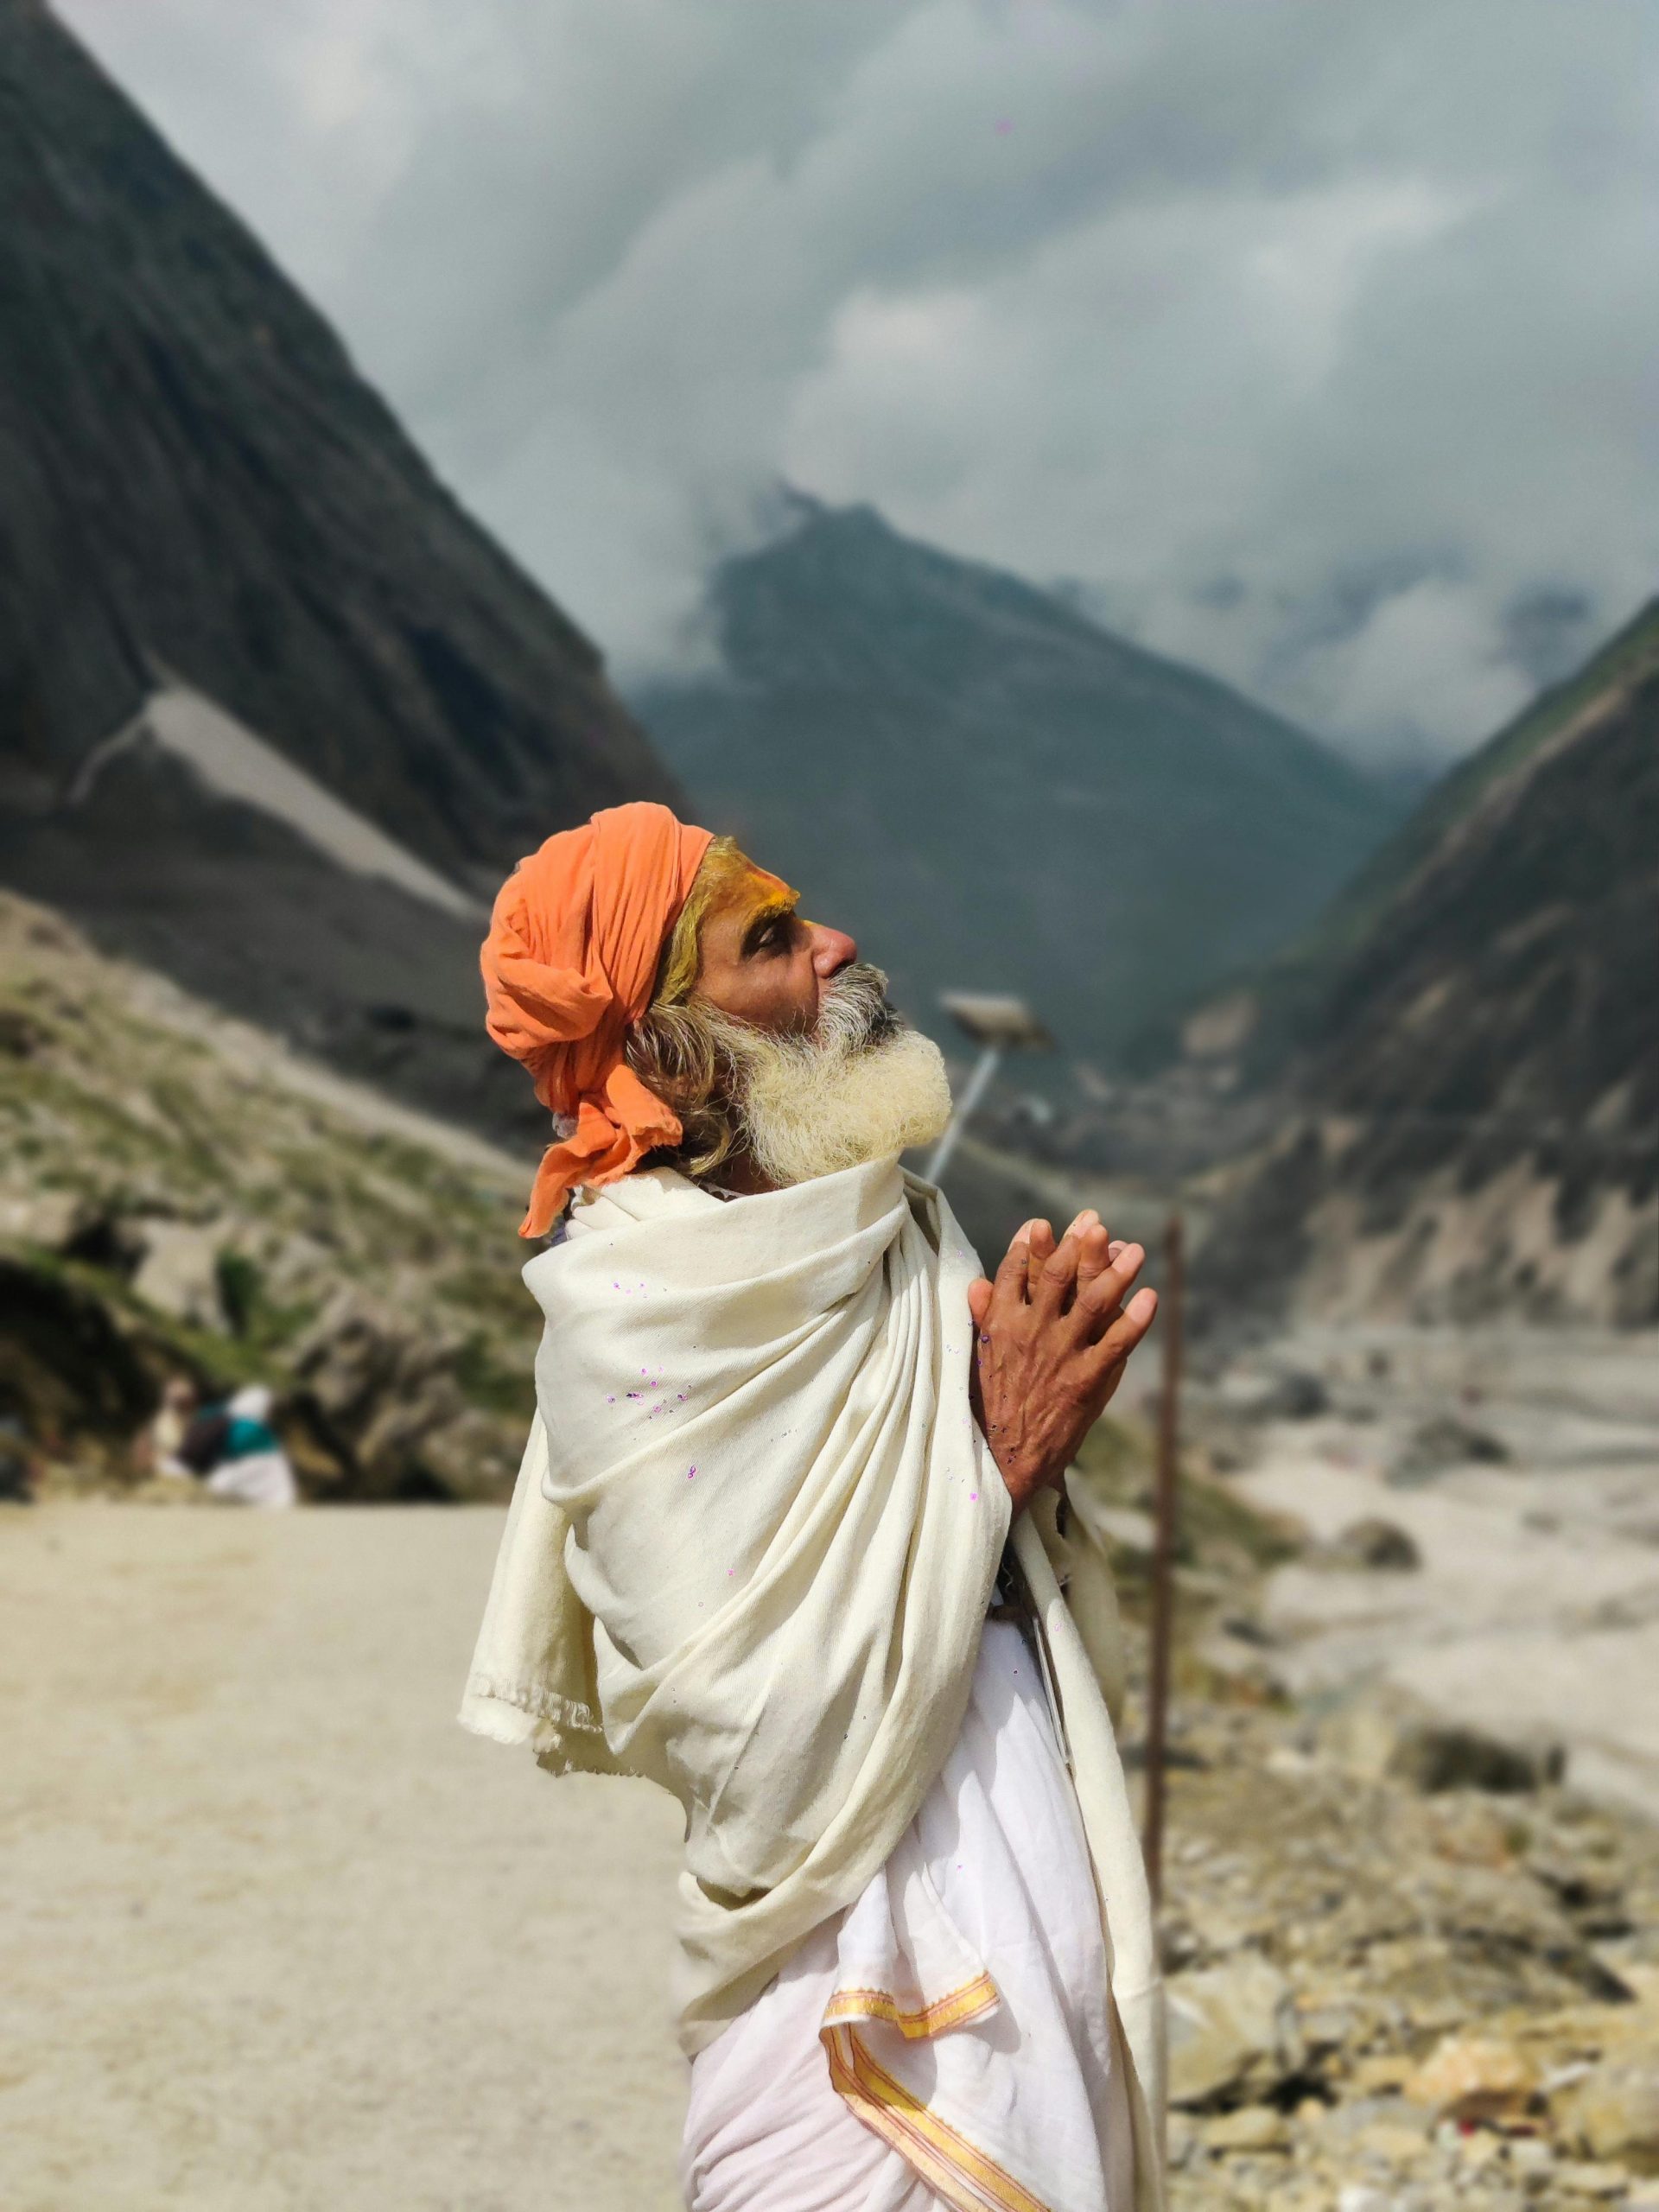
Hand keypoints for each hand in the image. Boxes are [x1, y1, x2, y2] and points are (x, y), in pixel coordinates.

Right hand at [966, 1211, 1156, 1514]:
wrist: (1002, 1459)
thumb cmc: (989, 1410)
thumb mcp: (976, 1359)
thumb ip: (982, 1318)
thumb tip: (976, 1283)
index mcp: (1001, 1324)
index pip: (1013, 1272)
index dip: (1028, 1245)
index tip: (1041, 1224)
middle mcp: (1031, 1330)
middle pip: (1057, 1274)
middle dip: (1078, 1243)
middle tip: (1095, 1222)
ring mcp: (1061, 1353)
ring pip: (1093, 1300)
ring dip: (1115, 1271)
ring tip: (1134, 1250)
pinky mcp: (1086, 1379)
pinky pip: (1117, 1342)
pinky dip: (1136, 1319)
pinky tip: (1150, 1298)